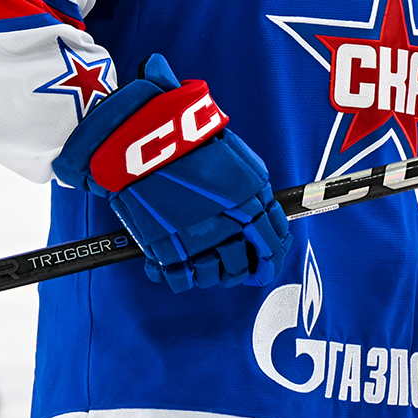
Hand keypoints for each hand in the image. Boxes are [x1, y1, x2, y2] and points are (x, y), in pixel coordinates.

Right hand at [53, 55, 291, 292]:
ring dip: (213, 273)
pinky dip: (181, 277)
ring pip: (212, 276)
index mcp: (249, 198)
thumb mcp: (236, 156)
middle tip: (237, 261)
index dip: (274, 254)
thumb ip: (254, 187)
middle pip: (243, 263)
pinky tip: (181, 264)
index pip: (273, 239)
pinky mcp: (162, 248)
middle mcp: (226, 223)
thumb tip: (265, 212)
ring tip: (207, 259)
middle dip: (243, 266)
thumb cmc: (189, 138)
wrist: (143, 138)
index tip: (271, 257)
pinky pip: (179, 279)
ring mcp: (193, 238)